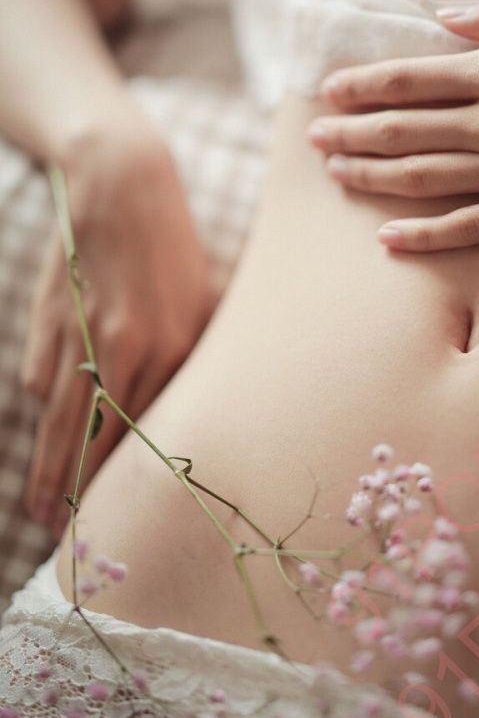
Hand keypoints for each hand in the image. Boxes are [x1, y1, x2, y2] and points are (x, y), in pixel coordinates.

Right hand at [21, 123, 217, 533]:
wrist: (119, 186)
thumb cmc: (172, 247)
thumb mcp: (202, 300)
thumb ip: (188, 360)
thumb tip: (171, 416)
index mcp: (168, 343)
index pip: (140, 430)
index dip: (119, 477)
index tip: (110, 512)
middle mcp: (121, 345)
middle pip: (88, 435)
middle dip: (70, 488)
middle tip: (58, 532)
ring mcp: (78, 333)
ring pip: (57, 415)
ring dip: (46, 465)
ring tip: (39, 504)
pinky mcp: (48, 320)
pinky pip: (40, 378)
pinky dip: (43, 409)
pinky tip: (47, 431)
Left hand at [307, 0, 478, 250]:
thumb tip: (440, 16)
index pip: (408, 80)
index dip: (361, 87)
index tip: (328, 94)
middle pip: (402, 131)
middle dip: (351, 135)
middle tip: (313, 141)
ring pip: (423, 179)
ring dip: (373, 179)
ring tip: (336, 178)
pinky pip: (469, 228)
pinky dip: (425, 236)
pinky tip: (389, 240)